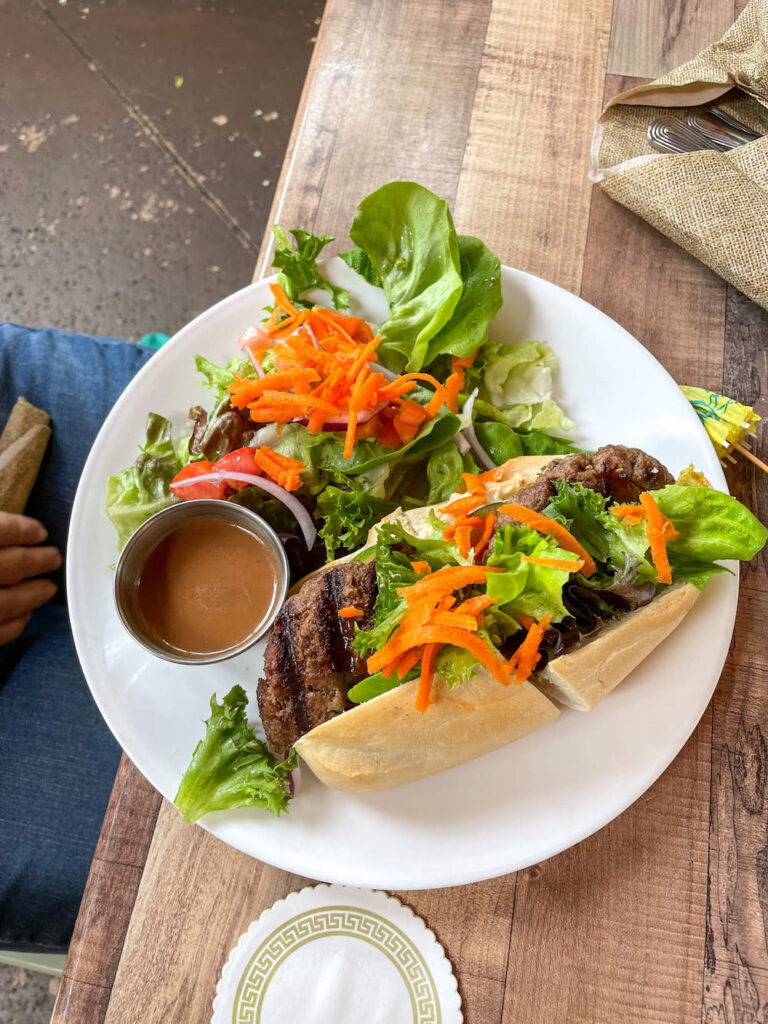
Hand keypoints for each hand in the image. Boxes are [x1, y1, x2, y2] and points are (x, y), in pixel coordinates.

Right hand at [0, 512, 60, 642]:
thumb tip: (13, 527)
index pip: (2, 531)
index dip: (23, 530)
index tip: (40, 533)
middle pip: (12, 566)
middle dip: (38, 562)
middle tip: (54, 558)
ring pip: (6, 603)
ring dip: (33, 595)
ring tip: (49, 588)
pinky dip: (14, 625)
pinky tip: (24, 616)